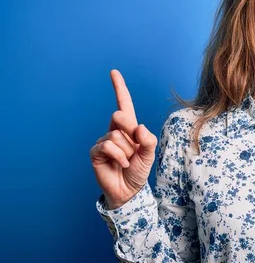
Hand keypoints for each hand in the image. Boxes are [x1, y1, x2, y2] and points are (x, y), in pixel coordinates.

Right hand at [90, 69, 157, 208]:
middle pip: (119, 116)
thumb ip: (148, 139)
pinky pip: (108, 146)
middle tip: (134, 148)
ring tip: (127, 161)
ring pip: (116, 135)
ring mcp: (104, 140)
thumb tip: (138, 127)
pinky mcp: (96, 152)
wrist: (129, 190)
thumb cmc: (138, 170)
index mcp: (129, 128)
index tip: (113, 72)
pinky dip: (119, 156)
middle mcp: (115, 131)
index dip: (119, 88)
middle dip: (128, 129)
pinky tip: (122, 164)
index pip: (123, 104)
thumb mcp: (149, 154)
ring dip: (127, 151)